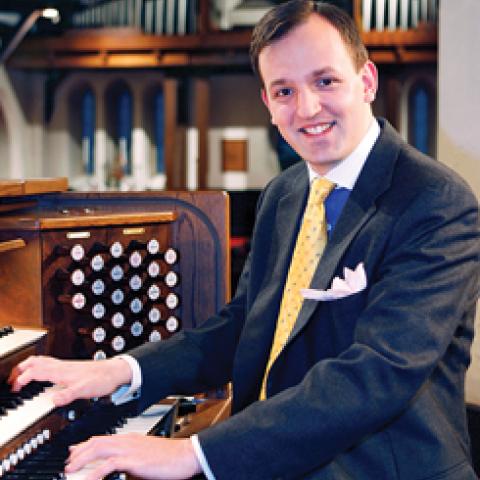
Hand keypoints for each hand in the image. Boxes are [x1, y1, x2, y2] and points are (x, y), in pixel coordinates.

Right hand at [8, 355, 131, 405]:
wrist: (114, 372)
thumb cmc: (101, 379)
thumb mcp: (84, 390)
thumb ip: (68, 395)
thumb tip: (53, 401)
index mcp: (61, 371)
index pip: (35, 372)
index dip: (21, 379)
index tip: (14, 388)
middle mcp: (61, 366)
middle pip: (34, 362)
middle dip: (19, 369)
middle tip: (11, 380)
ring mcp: (65, 365)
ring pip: (41, 360)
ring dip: (28, 366)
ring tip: (20, 375)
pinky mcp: (69, 367)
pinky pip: (49, 363)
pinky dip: (38, 367)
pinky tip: (41, 373)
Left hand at [66, 434, 201, 479]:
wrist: (185, 455)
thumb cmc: (169, 457)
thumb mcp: (145, 456)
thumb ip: (130, 459)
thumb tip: (119, 468)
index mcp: (130, 440)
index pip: (102, 439)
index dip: (85, 445)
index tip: (73, 453)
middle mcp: (128, 441)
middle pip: (96, 442)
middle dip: (78, 452)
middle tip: (67, 463)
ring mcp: (130, 449)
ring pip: (99, 449)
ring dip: (82, 459)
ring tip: (70, 469)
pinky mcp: (134, 460)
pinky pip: (110, 464)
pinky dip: (96, 472)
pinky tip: (89, 479)